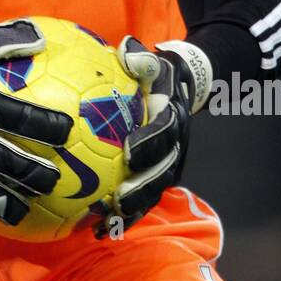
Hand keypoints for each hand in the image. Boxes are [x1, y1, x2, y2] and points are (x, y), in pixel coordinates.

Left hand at [95, 36, 212, 237]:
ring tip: (108, 222)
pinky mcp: (157, 176)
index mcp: (173, 115)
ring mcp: (169, 163)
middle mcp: (175, 143)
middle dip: (143, 187)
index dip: (149, 142)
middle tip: (118, 199)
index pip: (164, 130)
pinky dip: (124, 216)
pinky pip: (143, 200)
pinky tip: (97, 229)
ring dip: (134, 209)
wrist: (184, 88)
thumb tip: (128, 50)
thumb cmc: (155, 74)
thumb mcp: (151, 60)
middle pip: (163, 171)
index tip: (128, 152)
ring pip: (154, 190)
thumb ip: (140, 57)